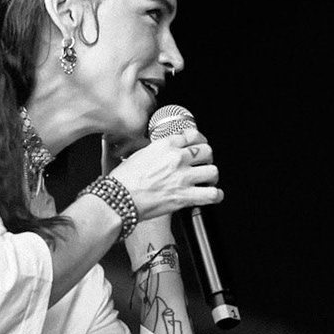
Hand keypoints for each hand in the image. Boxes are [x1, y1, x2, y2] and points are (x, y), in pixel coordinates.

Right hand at [107, 131, 221, 224]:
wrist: (118, 199)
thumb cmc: (122, 181)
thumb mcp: (137, 154)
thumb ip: (154, 151)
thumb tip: (159, 153)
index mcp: (165, 145)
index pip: (192, 134)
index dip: (199, 140)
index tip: (199, 145)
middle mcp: (177, 158)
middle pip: (207, 151)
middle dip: (207, 158)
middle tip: (203, 164)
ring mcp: (183, 177)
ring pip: (213, 171)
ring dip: (212, 177)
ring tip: (207, 181)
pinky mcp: (185, 196)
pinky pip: (212, 194)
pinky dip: (215, 195)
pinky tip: (212, 195)